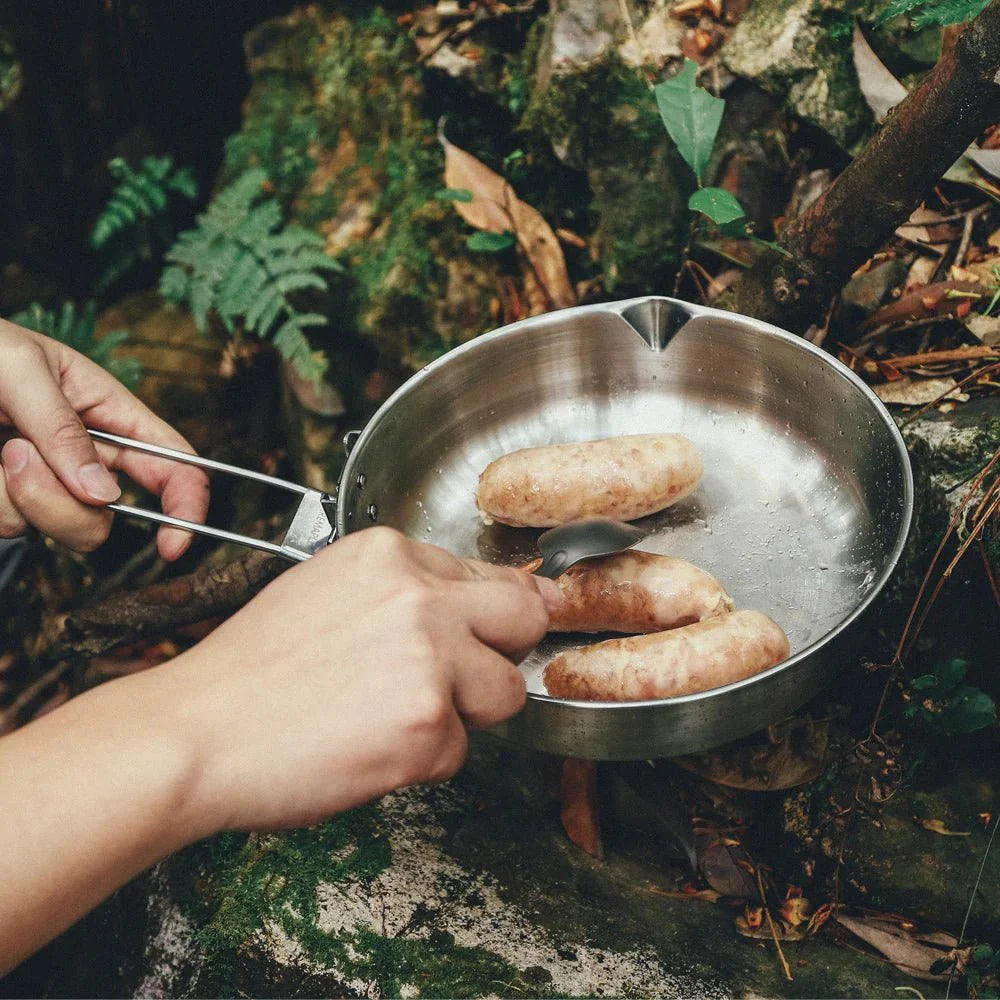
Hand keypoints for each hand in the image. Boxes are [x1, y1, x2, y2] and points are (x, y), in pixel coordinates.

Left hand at [0, 319, 208, 558]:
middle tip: (12, 456)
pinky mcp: (7, 504)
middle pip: (109, 512)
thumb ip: (64, 429)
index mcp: (106, 410)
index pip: (173, 462)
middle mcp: (84, 455)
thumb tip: (104, 495)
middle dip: (64, 503)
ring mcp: (44, 484)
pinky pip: (11, 528)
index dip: (187, 504)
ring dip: (17, 497)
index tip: (173, 543)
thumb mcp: (19, 368)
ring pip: (59, 528)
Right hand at [167, 527, 559, 831]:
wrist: (195, 733)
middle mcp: (419, 594)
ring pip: (505, 692)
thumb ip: (402, 592)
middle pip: (525, 618)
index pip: (490, 576)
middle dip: (505, 653)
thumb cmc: (249, 673)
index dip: (494, 614)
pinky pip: (462, 750)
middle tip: (464, 680)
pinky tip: (369, 749)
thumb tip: (468, 606)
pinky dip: (424, 762)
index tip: (497, 632)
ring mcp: (429, 657)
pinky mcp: (430, 722)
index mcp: (391, 554)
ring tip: (394, 721)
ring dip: (465, 715)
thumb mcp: (327, 592)